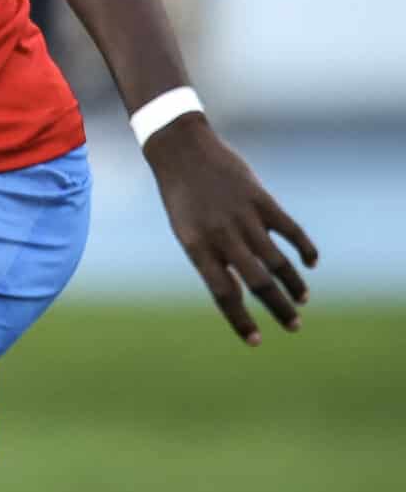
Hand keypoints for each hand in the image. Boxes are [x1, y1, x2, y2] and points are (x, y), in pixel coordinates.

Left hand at [145, 115, 318, 345]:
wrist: (181, 150)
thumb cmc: (182, 196)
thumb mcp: (186, 231)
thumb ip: (212, 259)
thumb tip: (239, 292)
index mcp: (197, 246)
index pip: (223, 293)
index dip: (240, 320)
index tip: (256, 341)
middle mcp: (222, 235)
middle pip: (258, 282)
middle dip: (278, 308)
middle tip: (293, 326)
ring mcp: (243, 216)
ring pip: (278, 260)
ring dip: (294, 285)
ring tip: (302, 300)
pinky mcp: (261, 199)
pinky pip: (291, 230)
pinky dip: (304, 248)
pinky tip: (310, 263)